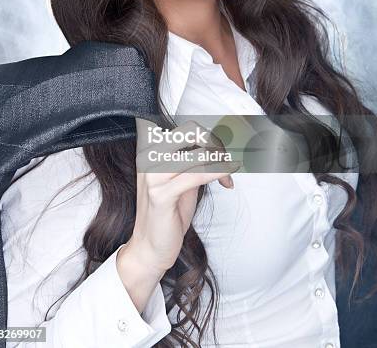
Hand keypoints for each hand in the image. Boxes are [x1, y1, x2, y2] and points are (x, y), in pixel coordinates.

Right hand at [128, 118, 241, 273]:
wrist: (150, 247)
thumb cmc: (167, 213)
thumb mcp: (182, 179)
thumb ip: (194, 160)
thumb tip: (220, 148)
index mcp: (151, 149)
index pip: (186, 127)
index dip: (208, 136)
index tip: (220, 151)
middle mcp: (149, 157)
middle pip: (191, 131)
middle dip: (215, 143)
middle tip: (225, 160)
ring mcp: (153, 175)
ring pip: (198, 153)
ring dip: (221, 163)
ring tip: (226, 177)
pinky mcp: (161, 195)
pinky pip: (197, 175)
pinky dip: (218, 173)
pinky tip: (227, 179)